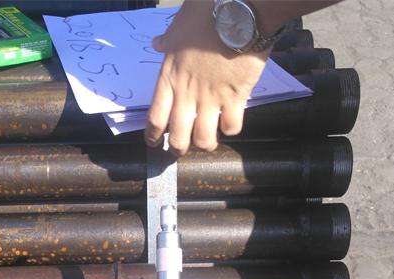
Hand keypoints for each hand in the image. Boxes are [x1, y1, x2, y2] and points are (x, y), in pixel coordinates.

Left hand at [145, 0, 269, 155]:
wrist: (240, 10)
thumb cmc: (207, 12)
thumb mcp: (179, 25)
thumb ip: (168, 40)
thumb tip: (157, 43)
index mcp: (171, 78)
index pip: (155, 118)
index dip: (153, 137)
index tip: (155, 143)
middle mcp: (188, 94)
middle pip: (178, 137)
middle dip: (178, 149)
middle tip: (182, 148)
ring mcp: (212, 98)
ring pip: (204, 139)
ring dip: (205, 144)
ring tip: (209, 141)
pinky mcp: (236, 97)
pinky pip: (231, 127)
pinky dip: (231, 129)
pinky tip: (231, 123)